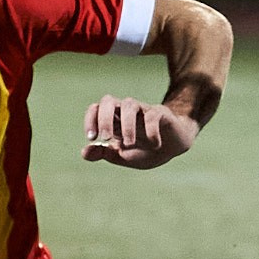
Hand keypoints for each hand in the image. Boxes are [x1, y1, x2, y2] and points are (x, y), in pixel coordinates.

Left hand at [81, 95, 198, 168]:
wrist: (174, 148)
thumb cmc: (146, 151)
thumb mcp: (124, 157)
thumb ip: (105, 154)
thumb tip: (85, 152)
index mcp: (114, 120)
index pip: (96, 109)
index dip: (91, 120)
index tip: (92, 138)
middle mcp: (126, 112)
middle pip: (108, 100)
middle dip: (104, 118)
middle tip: (106, 138)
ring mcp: (143, 111)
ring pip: (129, 104)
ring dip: (126, 126)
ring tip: (129, 144)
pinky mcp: (161, 113)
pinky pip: (152, 116)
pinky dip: (151, 132)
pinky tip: (154, 145)